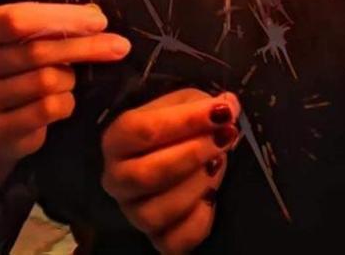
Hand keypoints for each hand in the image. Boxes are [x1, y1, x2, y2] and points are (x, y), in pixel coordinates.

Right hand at [0, 2, 130, 160]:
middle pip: (36, 51)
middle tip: (120, 47)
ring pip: (46, 81)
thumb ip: (56, 23)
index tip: (99, 21)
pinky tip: (63, 101)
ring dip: (70, 79)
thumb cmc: (19, 66)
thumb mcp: (30, 37)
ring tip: (69, 79)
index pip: (17, 19)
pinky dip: (66, 103)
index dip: (62, 18)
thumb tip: (96, 18)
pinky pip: (48, 109)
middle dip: (85, 47)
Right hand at [101, 89, 239, 254]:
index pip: (142, 130)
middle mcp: (117, 179)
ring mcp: (133, 212)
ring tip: (218, 164)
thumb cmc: (177, 126)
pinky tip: (212, 198)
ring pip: (157, 212)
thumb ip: (202, 103)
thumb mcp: (186, 103)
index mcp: (117, 139)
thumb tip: (228, 106)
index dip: (185, 121)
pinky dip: (198, 222)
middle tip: (224, 138)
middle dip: (192, 155)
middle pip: (146, 175)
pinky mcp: (155, 237)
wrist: (177, 153)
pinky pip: (173, 242)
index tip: (222, 112)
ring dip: (196, 186)